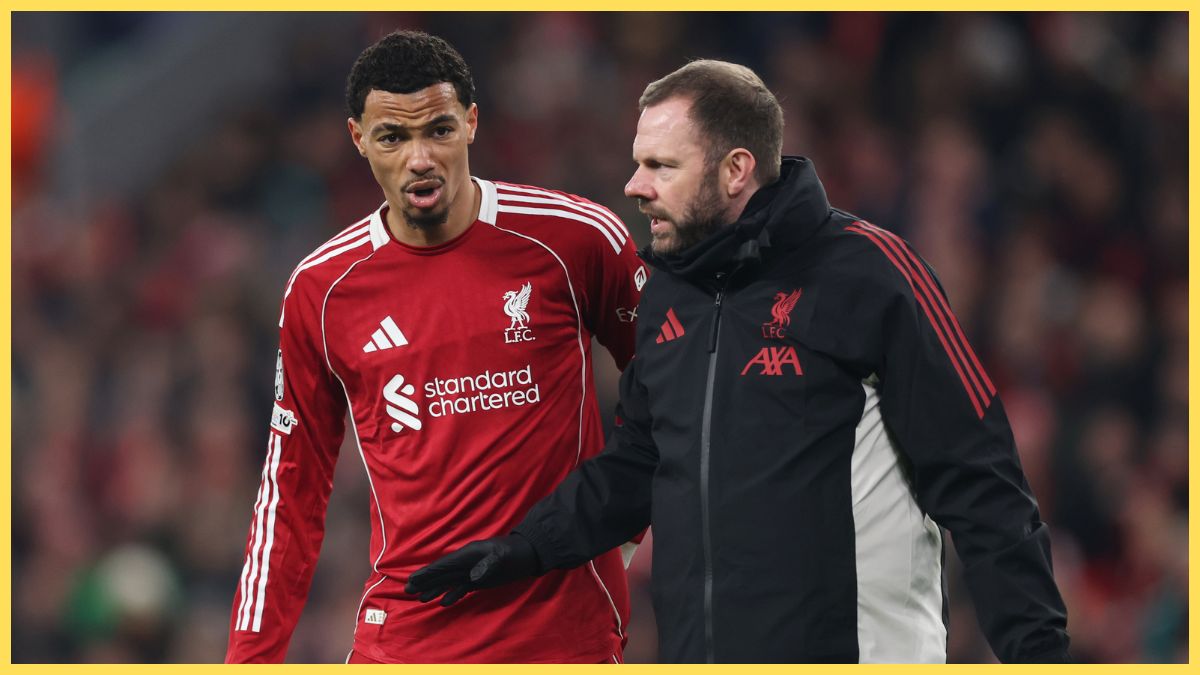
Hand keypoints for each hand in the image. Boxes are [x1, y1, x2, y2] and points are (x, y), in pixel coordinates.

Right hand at [404, 533, 539, 605]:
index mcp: (468, 554)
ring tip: (420, 599)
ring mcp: (473, 571)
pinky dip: (453, 595)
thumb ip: (488, 565)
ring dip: (435, 590)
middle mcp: (467, 563)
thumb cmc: (515, 552)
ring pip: (449, 582)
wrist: (529, 554)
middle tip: (408, 590)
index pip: (443, 565)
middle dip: (425, 582)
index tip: (413, 580)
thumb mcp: (503, 556)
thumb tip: (473, 578)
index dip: (427, 573)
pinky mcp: (481, 580)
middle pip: (442, 574)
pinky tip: (444, 602)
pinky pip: (463, 588)